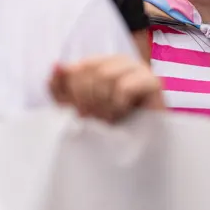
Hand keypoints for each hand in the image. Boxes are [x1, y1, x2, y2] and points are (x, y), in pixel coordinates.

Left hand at [50, 56, 164, 123]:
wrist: (140, 147)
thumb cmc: (109, 125)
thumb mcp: (77, 108)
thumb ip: (61, 88)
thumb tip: (56, 65)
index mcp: (102, 63)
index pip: (78, 67)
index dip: (73, 91)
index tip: (78, 113)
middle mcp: (121, 61)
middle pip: (91, 70)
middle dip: (88, 99)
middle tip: (95, 118)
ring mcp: (139, 69)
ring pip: (107, 76)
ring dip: (103, 103)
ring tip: (110, 118)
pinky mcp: (153, 82)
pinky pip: (125, 86)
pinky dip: (118, 104)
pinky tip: (123, 114)